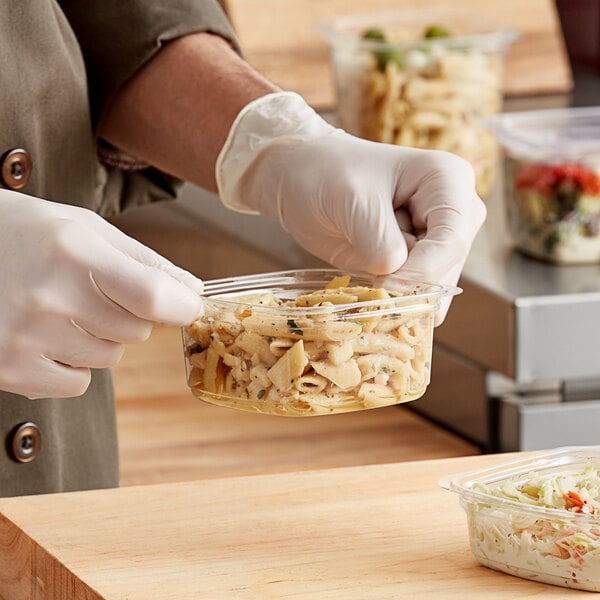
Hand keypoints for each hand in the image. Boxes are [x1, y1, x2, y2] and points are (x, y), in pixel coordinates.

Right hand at [0, 190, 202, 398]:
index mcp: (72, 251)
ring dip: (100, 337)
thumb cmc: (24, 233)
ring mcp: (23, 337)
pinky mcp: (7, 369)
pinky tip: (46, 334)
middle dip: (129, 314)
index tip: (189, 306)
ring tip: (61, 308)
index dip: (183, 307)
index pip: (153, 298)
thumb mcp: (84, 228)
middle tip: (93, 290)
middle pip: (137, 332)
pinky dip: (73, 364)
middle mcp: (48, 297)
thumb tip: (193, 292)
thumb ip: (144, 261)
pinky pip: (79, 383)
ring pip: (111, 358)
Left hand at [216, 92, 485, 320]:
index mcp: (448, 181)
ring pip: (431, 289)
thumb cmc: (324, 174)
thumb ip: (377, 239)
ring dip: (397, 295)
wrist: (303, 179)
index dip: (421, 271)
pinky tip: (364, 285)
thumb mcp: (348, 199)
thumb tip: (395, 273)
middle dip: (408, 286)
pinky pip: (415, 295)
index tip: (382, 284)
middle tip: (365, 281)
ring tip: (359, 271)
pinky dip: (390, 300)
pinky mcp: (417, 262)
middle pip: (446, 270)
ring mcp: (437, 240)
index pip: (452, 241)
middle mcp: (454, 212)